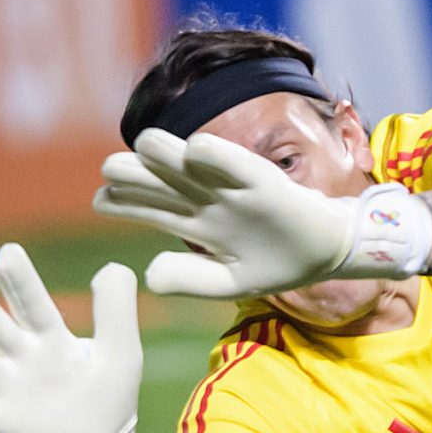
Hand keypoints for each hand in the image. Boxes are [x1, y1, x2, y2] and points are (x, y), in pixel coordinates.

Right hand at [0, 245, 142, 432]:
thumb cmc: (111, 396)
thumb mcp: (122, 351)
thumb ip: (117, 310)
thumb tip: (112, 266)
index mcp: (50, 337)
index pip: (32, 303)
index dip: (20, 280)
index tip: (8, 252)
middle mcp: (22, 357)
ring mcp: (8, 388)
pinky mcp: (1, 421)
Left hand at [93, 129, 431, 298]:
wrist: (329, 252)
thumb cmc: (279, 265)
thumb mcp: (231, 285)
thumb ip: (192, 281)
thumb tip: (148, 271)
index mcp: (198, 223)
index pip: (151, 208)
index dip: (123, 203)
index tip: (101, 199)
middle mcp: (210, 199)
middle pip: (163, 182)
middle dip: (135, 174)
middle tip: (112, 170)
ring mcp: (235, 187)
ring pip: (191, 166)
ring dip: (167, 155)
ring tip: (144, 147)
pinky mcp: (264, 180)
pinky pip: (236, 163)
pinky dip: (216, 154)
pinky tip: (196, 148)